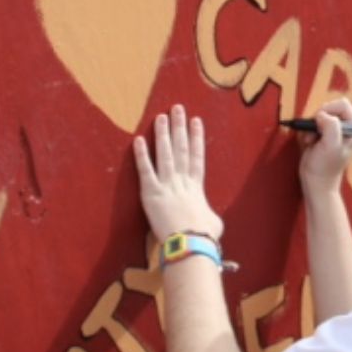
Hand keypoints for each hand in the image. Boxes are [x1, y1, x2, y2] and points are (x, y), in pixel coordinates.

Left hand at [133, 106, 223, 242]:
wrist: (189, 243)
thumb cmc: (203, 236)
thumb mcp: (213, 223)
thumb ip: (208, 214)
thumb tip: (209, 219)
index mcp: (197, 187)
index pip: (197, 157)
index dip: (196, 138)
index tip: (196, 121)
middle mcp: (182, 181)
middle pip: (181, 149)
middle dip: (179, 127)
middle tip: (177, 109)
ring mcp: (166, 185)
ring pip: (165, 154)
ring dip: (163, 134)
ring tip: (161, 116)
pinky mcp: (151, 193)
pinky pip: (145, 170)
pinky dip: (141, 155)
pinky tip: (138, 140)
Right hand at [294, 98, 351, 201]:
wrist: (316, 182)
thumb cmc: (326, 167)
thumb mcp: (331, 145)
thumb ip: (330, 126)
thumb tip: (322, 114)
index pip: (343, 104)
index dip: (329, 109)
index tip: (320, 121)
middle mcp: (346, 126)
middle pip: (331, 107)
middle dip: (319, 118)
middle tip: (316, 132)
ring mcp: (334, 129)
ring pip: (320, 114)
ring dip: (312, 126)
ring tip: (312, 140)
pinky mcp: (323, 133)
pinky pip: (313, 122)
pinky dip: (308, 130)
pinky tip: (309, 142)